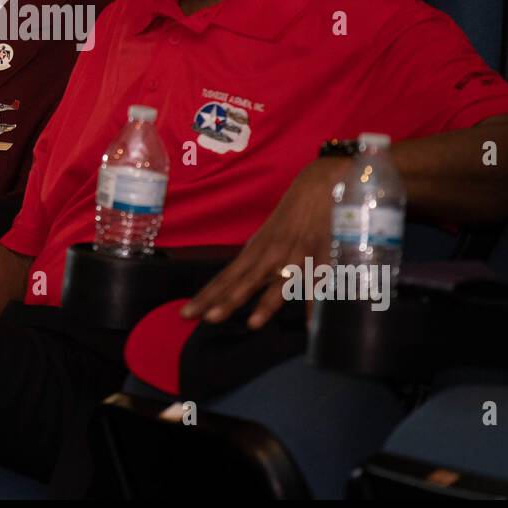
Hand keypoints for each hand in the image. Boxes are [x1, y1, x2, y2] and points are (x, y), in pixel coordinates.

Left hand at [181, 157, 349, 328]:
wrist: (319, 183)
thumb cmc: (290, 214)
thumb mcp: (267, 237)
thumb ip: (256, 263)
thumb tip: (239, 285)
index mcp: (255, 251)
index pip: (226, 276)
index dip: (208, 295)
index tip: (187, 313)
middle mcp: (270, 254)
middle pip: (245, 281)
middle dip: (227, 300)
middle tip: (208, 319)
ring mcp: (294, 254)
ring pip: (279, 282)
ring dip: (267, 303)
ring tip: (253, 324)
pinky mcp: (320, 253)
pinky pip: (316, 280)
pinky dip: (313, 301)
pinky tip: (309, 321)